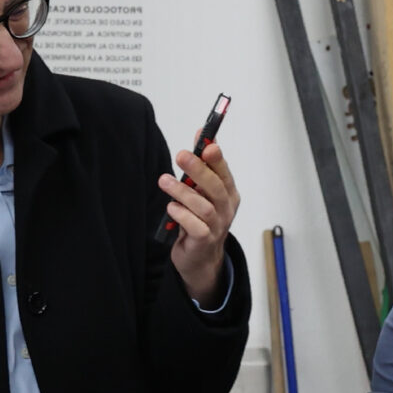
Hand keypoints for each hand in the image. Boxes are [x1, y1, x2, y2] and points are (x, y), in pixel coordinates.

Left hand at [159, 140, 239, 300]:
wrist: (200, 258)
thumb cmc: (199, 220)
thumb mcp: (202, 192)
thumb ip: (202, 166)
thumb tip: (202, 134)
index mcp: (228, 194)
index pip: (224, 172)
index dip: (216, 157)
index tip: (206, 143)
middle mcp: (226, 209)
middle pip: (216, 187)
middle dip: (199, 169)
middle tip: (181, 155)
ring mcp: (217, 227)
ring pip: (204, 207)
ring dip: (183, 192)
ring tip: (164, 181)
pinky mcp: (204, 242)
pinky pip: (196, 227)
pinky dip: (182, 215)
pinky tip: (171, 207)